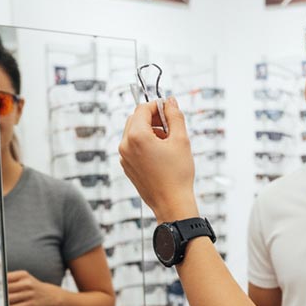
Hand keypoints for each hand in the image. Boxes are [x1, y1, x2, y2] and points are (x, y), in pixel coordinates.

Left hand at [7, 270, 59, 305]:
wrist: (49, 295)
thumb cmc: (30, 286)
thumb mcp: (23, 278)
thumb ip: (9, 278)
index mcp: (23, 275)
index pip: (5, 277)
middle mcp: (27, 283)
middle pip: (6, 288)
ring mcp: (30, 294)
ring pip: (9, 298)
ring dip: (0, 301)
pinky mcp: (31, 304)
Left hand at [119, 97, 198, 222]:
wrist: (172, 203)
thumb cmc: (177, 175)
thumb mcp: (181, 140)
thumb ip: (175, 116)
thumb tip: (170, 101)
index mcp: (136, 136)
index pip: (143, 109)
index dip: (157, 105)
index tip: (169, 110)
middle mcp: (125, 145)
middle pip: (136, 119)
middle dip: (153, 118)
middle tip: (170, 125)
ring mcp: (124, 157)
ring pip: (134, 133)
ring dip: (149, 131)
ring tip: (168, 142)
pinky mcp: (127, 166)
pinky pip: (133, 147)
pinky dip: (145, 144)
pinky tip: (161, 154)